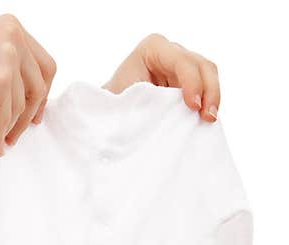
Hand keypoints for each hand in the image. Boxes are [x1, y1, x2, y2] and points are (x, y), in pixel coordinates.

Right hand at [0, 14, 56, 155]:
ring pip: (22, 105)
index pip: (43, 64)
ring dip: (10, 129)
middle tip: (18, 134)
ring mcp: (8, 58)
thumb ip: (4, 63)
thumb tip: (25, 95)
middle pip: (40, 84)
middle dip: (30, 114)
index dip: (42, 92)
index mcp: (11, 26)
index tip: (34, 112)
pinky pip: (6, 118)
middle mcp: (14, 37)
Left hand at [104, 33, 219, 121]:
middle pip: (202, 65)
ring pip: (209, 76)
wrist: (109, 110)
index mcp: (153, 47)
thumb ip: (148, 99)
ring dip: (212, 98)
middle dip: (209, 90)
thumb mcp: (126, 96)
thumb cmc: (113, 102)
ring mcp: (182, 65)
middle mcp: (171, 52)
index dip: (192, 83)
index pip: (182, 61)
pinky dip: (208, 103)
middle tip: (208, 116)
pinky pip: (206, 88)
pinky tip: (206, 118)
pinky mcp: (188, 81)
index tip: (192, 106)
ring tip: (209, 119)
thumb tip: (167, 111)